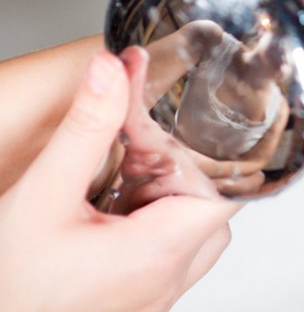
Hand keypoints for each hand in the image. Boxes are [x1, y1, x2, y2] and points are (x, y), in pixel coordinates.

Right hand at [0, 51, 241, 310]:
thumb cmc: (12, 284)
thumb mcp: (43, 196)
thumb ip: (85, 131)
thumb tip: (113, 71)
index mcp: (160, 252)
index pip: (226, 192)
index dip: (209, 154)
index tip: (173, 132)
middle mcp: (169, 277)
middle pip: (210, 205)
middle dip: (180, 169)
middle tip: (138, 151)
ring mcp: (158, 292)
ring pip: (193, 227)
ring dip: (167, 194)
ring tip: (125, 178)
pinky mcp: (143, 296)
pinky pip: (171, 249)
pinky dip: (154, 218)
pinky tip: (117, 206)